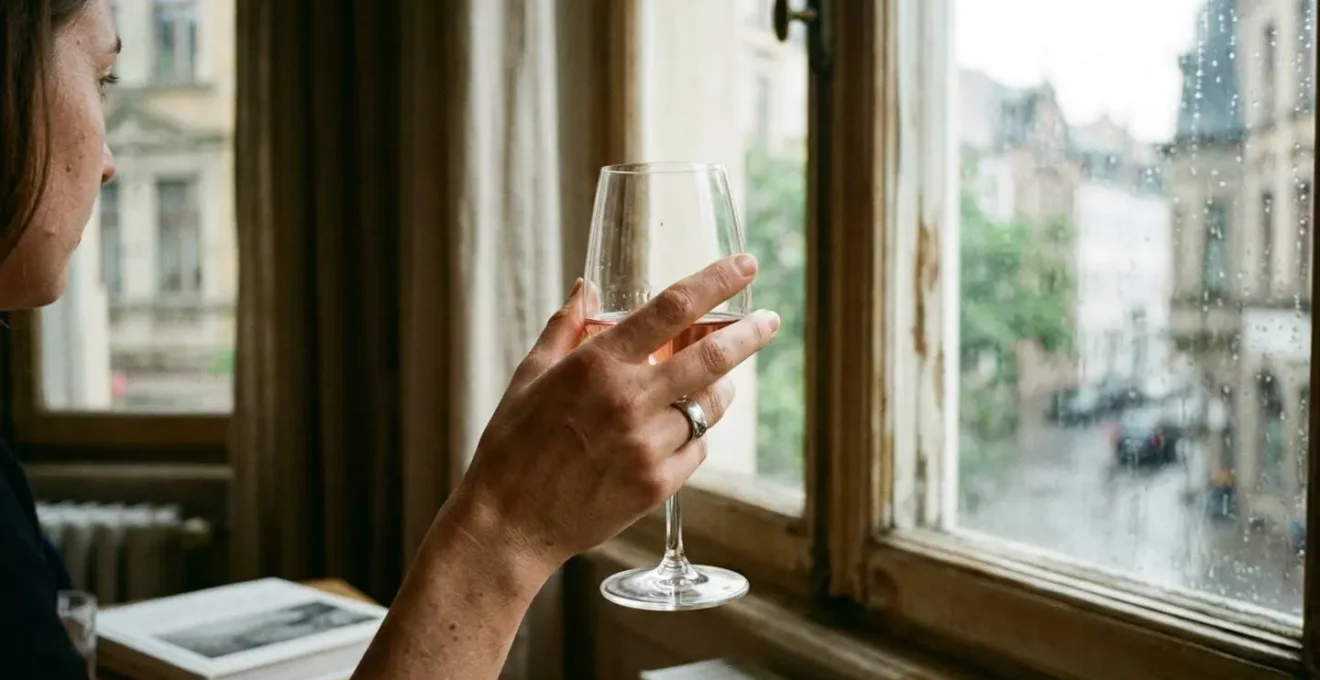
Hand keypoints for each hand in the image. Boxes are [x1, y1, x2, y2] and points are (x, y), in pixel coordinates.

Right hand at [454, 254, 779, 576]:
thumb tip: (588, 288)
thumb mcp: (530, 375)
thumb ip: (566, 328)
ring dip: (720, 389)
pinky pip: (697, 449)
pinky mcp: (657, 484)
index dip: (716, 281)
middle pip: (712, 356)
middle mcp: (629, 400)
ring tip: (717, 383)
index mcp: (598, 364)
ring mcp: (647, 444)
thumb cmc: (513, 444)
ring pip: (709, 406)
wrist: (509, 521)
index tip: (744, 266)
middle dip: (750, 333)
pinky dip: (694, 435)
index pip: (672, 308)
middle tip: (769, 321)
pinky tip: (678, 432)